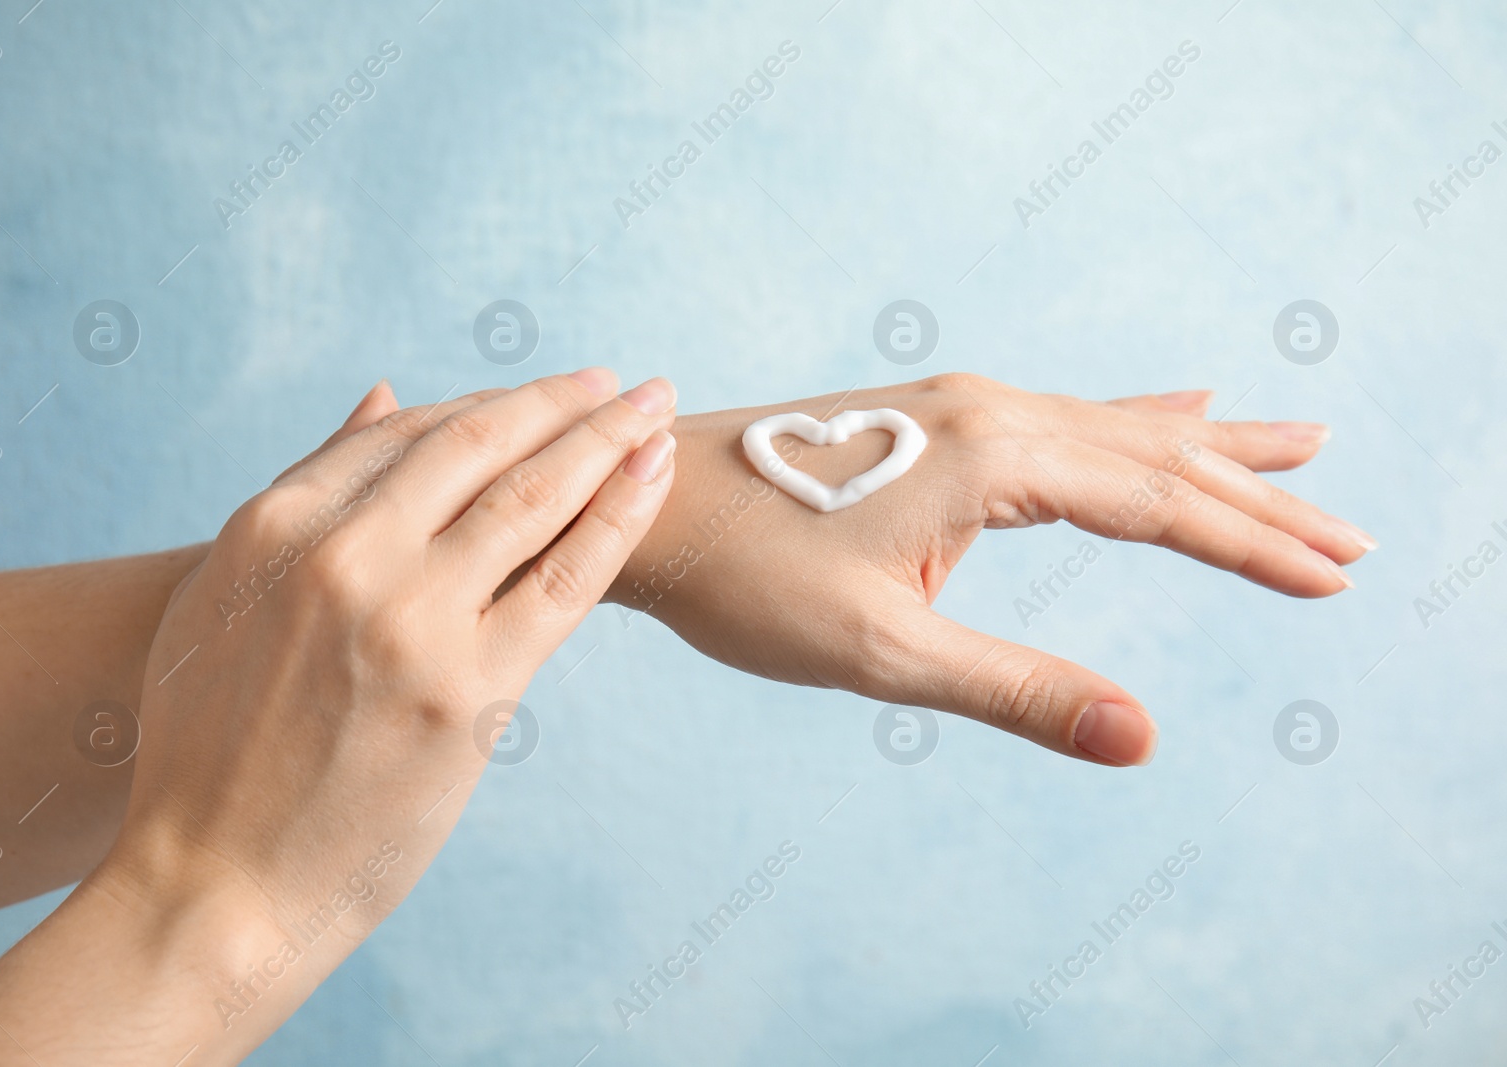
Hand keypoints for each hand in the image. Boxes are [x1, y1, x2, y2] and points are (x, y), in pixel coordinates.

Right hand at [0, 369, 677, 1064]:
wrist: (210, 883)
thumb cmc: (207, 750)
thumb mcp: (218, 598)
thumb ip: (308, 491)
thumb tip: (386, 395)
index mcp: (275, 524)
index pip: (410, 432)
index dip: (491, 405)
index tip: (545, 395)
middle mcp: (345, 554)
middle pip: (481, 445)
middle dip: (564, 403)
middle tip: (625, 384)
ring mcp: (412, 618)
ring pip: (533, 496)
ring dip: (606, 440)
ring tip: (656, 409)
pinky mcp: (470, 688)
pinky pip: (567, 578)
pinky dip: (619, 515)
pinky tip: (654, 477)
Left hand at [614, 373, 1372, 766]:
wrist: (644, 505)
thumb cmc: (746, 579)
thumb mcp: (884, 652)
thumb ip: (1018, 690)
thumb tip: (1142, 738)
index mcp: (990, 456)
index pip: (1157, 503)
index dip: (1251, 545)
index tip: (1335, 577)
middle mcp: (989, 410)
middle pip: (1157, 455)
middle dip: (1257, 499)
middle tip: (1352, 535)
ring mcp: (960, 405)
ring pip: (1117, 430)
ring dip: (1212, 453)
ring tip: (1299, 448)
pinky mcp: (933, 418)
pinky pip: (1065, 419)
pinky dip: (1135, 424)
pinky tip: (1172, 411)